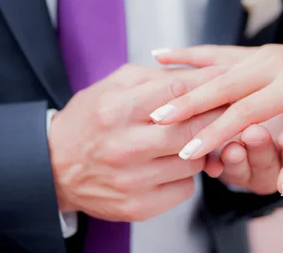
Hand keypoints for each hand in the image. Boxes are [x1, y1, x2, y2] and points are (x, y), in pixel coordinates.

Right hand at [48, 64, 226, 221]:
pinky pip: (185, 189)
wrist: (54, 166)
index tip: (228, 78)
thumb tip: (205, 74)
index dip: (208, 83)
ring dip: (200, 147)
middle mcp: (123, 147)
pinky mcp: (137, 207)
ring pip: (194, 160)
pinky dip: (186, 175)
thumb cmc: (90, 119)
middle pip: (192, 128)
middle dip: (216, 115)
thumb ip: (159, 77)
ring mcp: (131, 181)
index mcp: (116, 110)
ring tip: (192, 137)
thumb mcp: (115, 85)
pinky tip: (173, 164)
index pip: (177, 92)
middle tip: (228, 107)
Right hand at [151, 39, 282, 193]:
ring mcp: (263, 53)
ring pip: (214, 66)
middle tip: (157, 120)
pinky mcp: (256, 51)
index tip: (188, 151)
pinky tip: (160, 54)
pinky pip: (217, 51)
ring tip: (151, 94)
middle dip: (188, 104)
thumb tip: (282, 185)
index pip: (247, 113)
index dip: (216, 134)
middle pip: (223, 85)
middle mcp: (275, 64)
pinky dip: (188, 54)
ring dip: (182, 81)